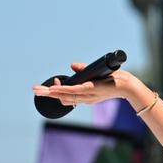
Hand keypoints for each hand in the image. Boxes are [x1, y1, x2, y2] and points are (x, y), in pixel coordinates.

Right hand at [32, 63, 148, 107]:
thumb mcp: (96, 74)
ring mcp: (87, 95)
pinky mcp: (90, 89)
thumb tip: (72, 65)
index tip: (52, 82)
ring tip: (39, 90)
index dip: (57, 91)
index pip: (66, 97)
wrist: (128, 86)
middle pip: (61, 98)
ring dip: (50, 92)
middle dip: (46, 94)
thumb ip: (83, 69)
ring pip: (64, 95)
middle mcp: (84, 98)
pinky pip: (73, 91)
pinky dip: (62, 90)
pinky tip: (54, 89)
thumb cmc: (114, 80)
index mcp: (85, 96)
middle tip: (34, 90)